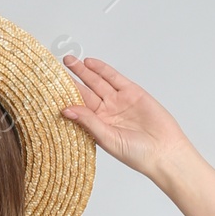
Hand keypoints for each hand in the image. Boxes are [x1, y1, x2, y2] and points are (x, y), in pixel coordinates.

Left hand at [59, 55, 192, 180]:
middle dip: (72, 80)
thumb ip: (88, 122)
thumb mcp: (107, 138)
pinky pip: (114, 78)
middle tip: (57, 68)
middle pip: (85, 92)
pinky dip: (102, 70)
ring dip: (84, 71)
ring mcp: (119, 101)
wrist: (164, 151)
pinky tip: (90, 63)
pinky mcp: (132, 93)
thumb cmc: (137, 154)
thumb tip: (66, 109)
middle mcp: (106, 112)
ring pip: (97, 82)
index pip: (78, 107)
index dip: (65, 97)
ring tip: (70, 61)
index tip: (50, 88)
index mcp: (97, 126)